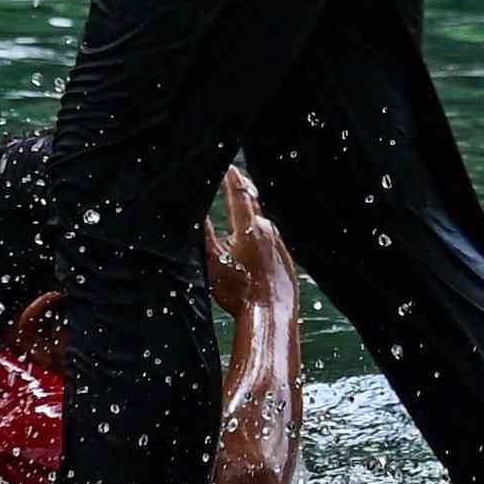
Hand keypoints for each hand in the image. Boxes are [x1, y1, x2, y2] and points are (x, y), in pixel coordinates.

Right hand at [207, 167, 290, 310]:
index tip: (227, 168)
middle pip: (255, 203)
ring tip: (245, 205)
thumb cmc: (239, 291)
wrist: (271, 316)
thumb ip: (204, 235)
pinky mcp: (287, 261)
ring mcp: (281, 246)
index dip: (231, 179)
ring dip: (254, 211)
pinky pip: (273, 240)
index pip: (239, 195)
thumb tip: (196, 214)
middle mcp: (268, 231)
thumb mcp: (212, 262)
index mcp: (249, 227)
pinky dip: (263, 232)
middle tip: (237, 177)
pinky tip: (258, 239)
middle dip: (245, 189)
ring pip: (265, 221)